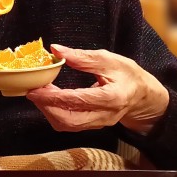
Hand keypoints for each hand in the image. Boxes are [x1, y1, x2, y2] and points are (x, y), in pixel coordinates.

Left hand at [26, 44, 168, 135]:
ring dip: (49, 111)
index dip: (53, 97)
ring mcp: (98, 123)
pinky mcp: (92, 126)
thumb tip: (56, 50)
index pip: (78, 100)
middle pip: (69, 120)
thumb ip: (82, 57)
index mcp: (112, 97)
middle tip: (34, 92)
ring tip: (40, 94)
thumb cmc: (127, 74)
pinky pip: (70, 125)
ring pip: (67, 125)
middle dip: (47, 107)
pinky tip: (50, 100)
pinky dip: (55, 114)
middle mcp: (105, 115)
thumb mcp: (109, 59)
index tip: (36, 89)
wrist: (142, 95)